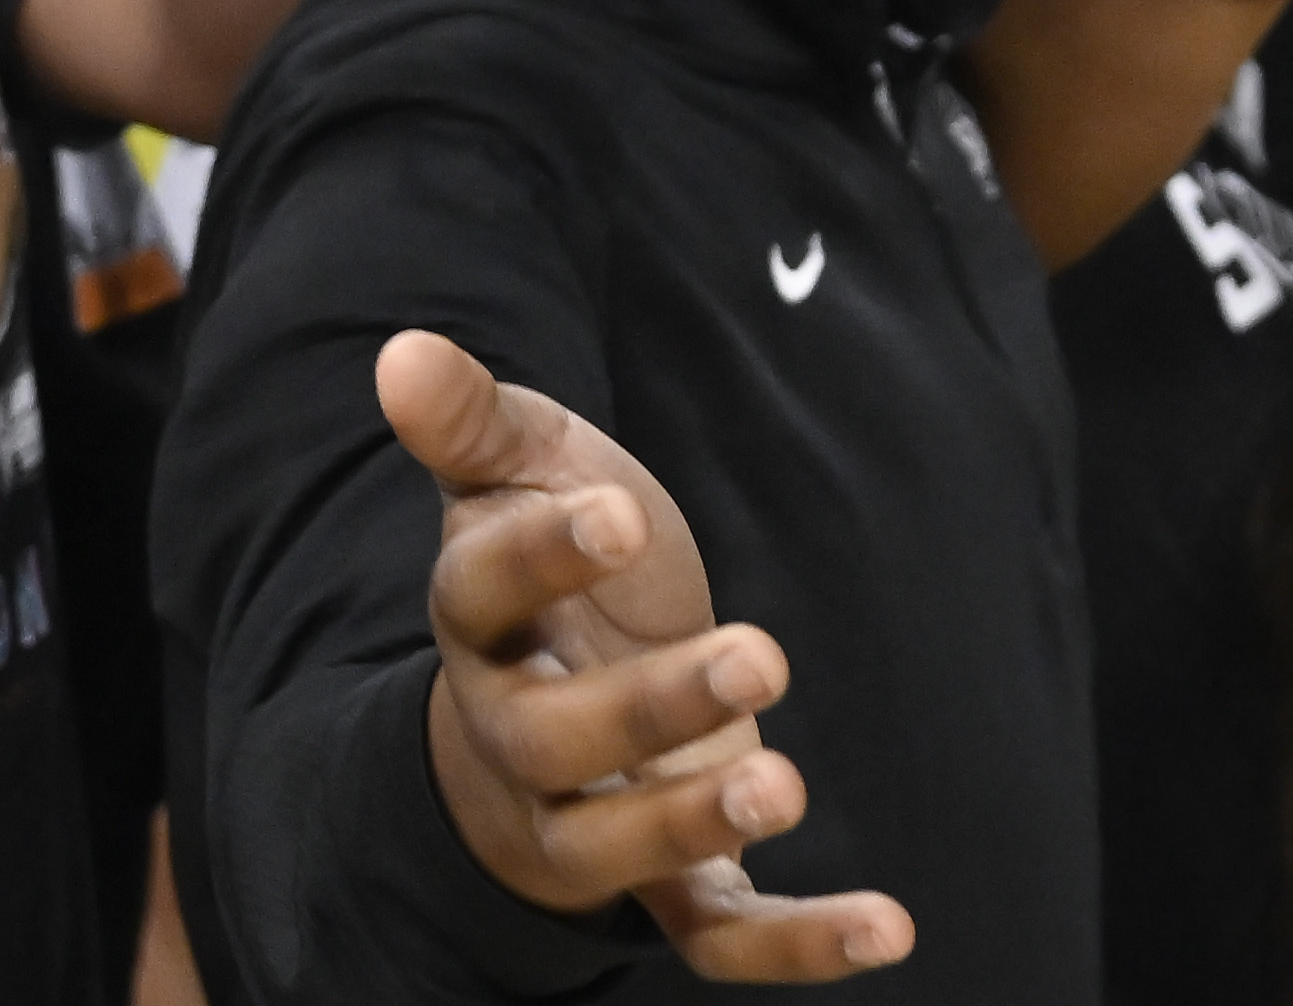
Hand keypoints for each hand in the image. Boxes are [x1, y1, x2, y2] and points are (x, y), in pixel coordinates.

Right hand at [387, 329, 910, 975]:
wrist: (555, 683)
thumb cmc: (548, 562)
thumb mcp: (521, 472)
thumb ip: (474, 422)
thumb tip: (402, 350)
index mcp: (479, 624)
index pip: (483, 596)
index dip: (544, 557)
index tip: (621, 516)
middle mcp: (517, 736)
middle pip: (552, 740)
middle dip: (649, 706)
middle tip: (761, 653)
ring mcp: (586, 822)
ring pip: (612, 854)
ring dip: (692, 826)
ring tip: (782, 785)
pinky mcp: (669, 884)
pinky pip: (715, 935)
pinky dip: (796, 943)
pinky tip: (889, 927)